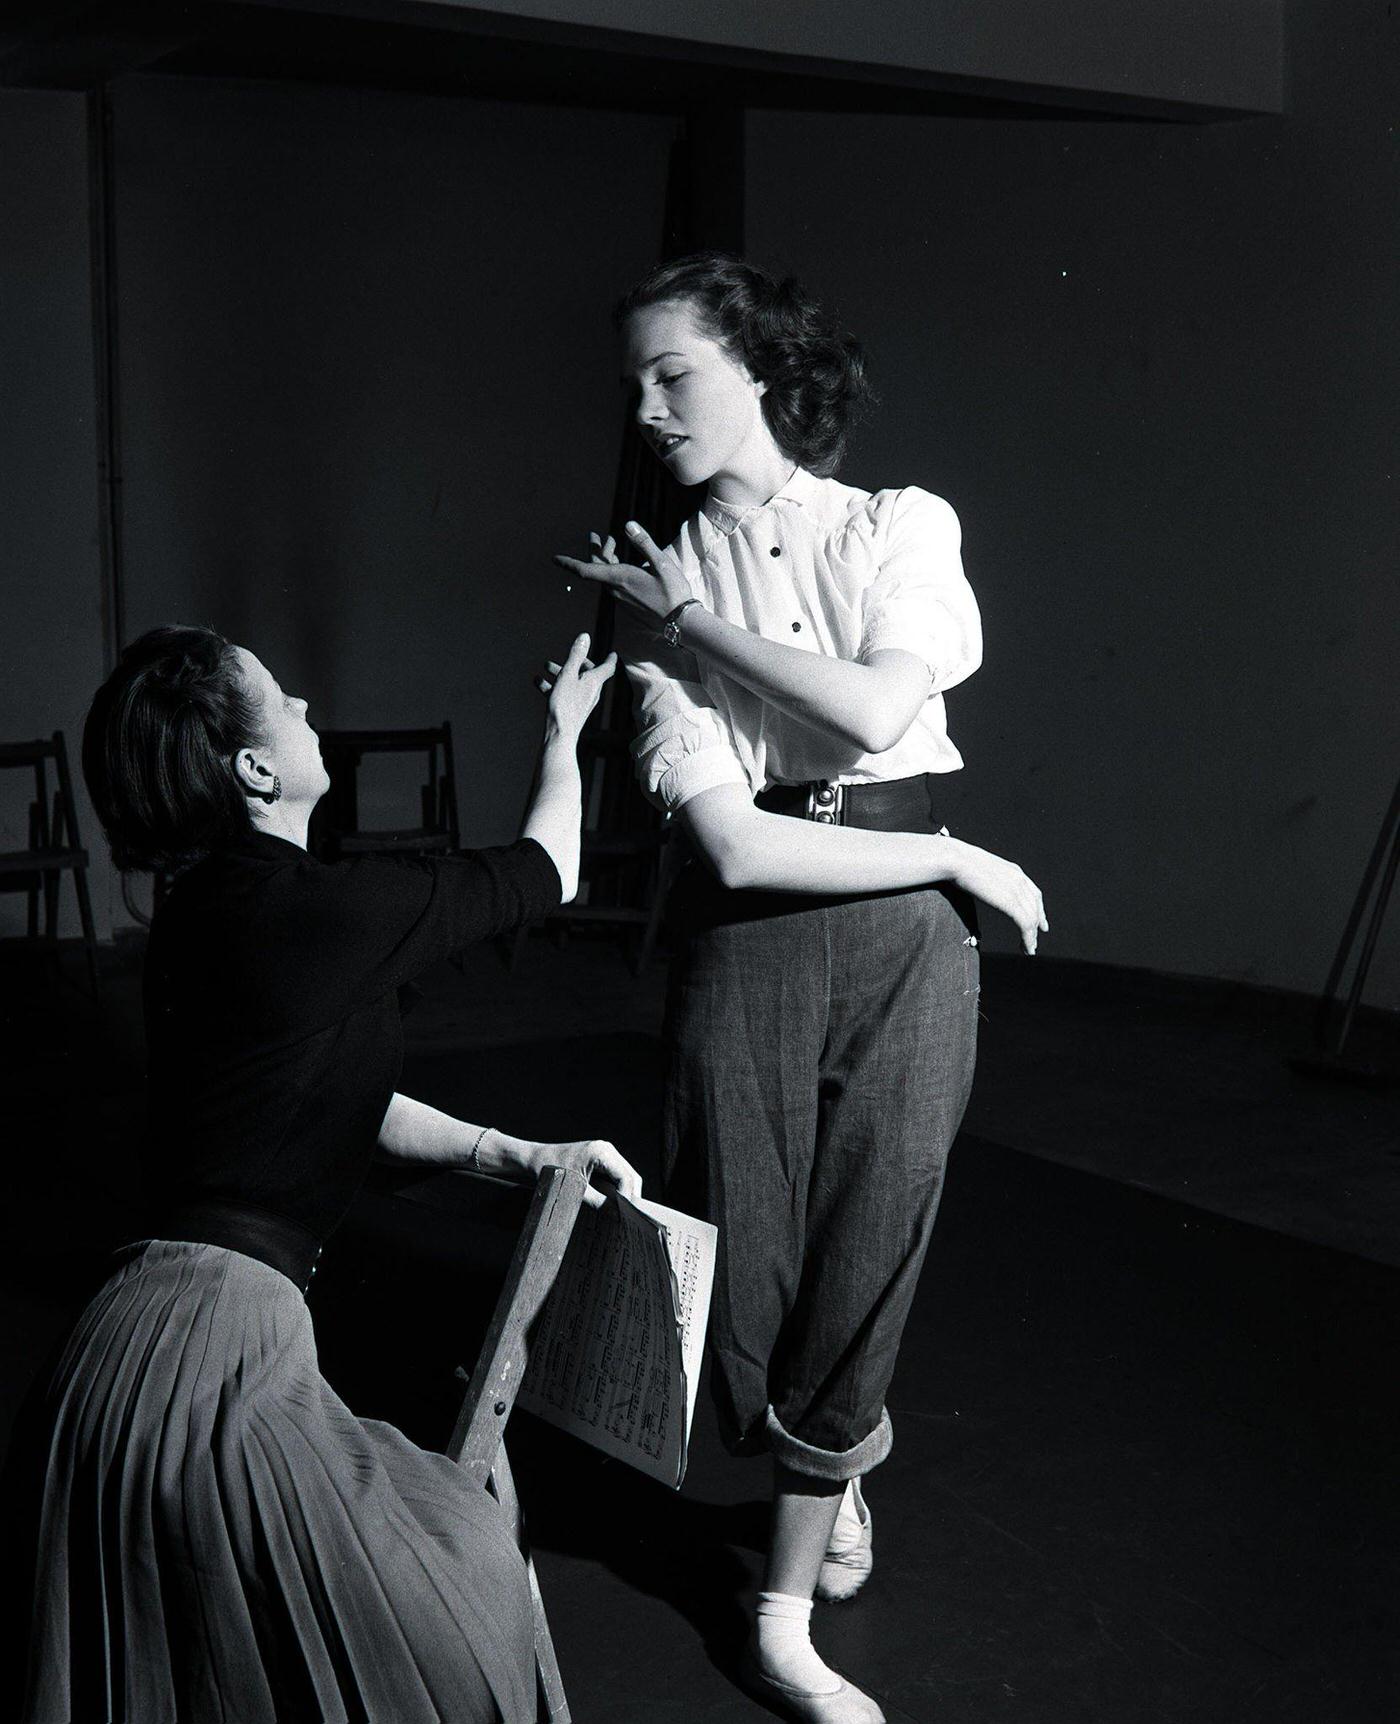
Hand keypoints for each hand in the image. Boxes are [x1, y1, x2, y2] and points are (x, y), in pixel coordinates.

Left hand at [521, 1138, 642, 1210]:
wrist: (531, 1160)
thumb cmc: (549, 1172)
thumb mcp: (574, 1191)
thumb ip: (598, 1203)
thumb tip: (617, 1217)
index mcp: (601, 1152)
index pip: (626, 1177)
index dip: (628, 1198)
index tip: (625, 1217)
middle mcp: (606, 1149)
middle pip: (630, 1175)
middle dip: (630, 1196)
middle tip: (629, 1218)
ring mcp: (603, 1152)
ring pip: (625, 1174)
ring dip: (624, 1192)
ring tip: (621, 1212)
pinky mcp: (599, 1158)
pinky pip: (615, 1174)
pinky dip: (617, 1188)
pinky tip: (612, 1203)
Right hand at [535, 632, 615, 736]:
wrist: (559, 734)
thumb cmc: (564, 705)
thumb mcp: (567, 674)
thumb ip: (575, 655)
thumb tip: (585, 637)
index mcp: (594, 682)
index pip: (607, 668)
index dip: (610, 659)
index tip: (613, 654)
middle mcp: (591, 692)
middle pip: (589, 673)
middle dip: (577, 662)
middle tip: (569, 657)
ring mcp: (582, 702)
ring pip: (574, 682)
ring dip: (561, 672)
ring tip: (546, 667)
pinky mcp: (572, 710)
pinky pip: (565, 693)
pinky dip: (554, 685)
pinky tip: (539, 682)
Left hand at [553, 523, 692, 622]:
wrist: (680, 622)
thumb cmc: (672, 593)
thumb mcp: (661, 563)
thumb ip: (643, 543)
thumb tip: (628, 525)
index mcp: (619, 578)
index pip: (585, 570)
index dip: (568, 563)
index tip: (554, 559)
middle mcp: (616, 590)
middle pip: (597, 568)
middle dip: (596, 550)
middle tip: (594, 535)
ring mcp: (622, 599)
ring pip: (606, 576)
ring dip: (607, 559)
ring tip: (612, 544)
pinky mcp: (629, 604)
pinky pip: (615, 584)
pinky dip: (614, 570)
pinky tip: (625, 566)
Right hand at [948, 840, 1048, 955]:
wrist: (957, 860)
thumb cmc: (958, 863)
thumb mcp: (980, 871)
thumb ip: (986, 880)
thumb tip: (978, 888)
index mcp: (1013, 871)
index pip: (1033, 892)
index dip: (1038, 908)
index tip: (1039, 920)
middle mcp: (1019, 880)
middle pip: (1035, 906)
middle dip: (1037, 924)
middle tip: (1036, 939)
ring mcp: (1017, 891)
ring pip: (1032, 918)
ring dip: (1032, 937)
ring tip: (1029, 949)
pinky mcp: (1011, 902)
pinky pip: (1025, 925)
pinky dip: (1028, 939)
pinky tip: (1026, 949)